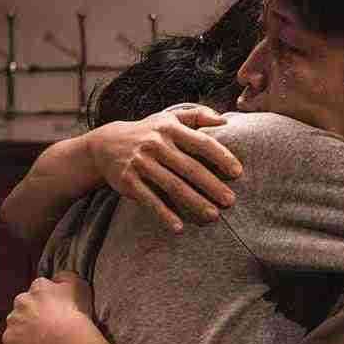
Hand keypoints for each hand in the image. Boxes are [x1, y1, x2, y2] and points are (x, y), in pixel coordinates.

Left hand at [2, 272, 93, 343]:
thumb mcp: (78, 285)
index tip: (55, 310)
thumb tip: (57, 278)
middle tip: (49, 325)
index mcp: (38, 286)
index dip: (47, 301)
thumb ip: (65, 277)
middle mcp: (22, 300)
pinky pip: (14, 341)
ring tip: (44, 339)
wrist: (66, 338)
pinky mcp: (9, 338)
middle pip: (25, 305)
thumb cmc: (74, 313)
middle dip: (33, 313)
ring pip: (17, 323)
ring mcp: (14, 319)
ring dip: (27, 329)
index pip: (39, 290)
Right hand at [89, 107, 243, 232]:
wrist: (105, 144)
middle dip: (212, 185)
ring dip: (194, 202)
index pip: (201, 142)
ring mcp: (141, 163)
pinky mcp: (128, 181)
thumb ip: (198, 115)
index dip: (221, 157)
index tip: (238, 173)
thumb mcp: (169, 118)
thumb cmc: (148, 132)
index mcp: (170, 129)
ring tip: (213, 215)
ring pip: (172, 186)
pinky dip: (164, 214)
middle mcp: (155, 144)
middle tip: (230, 201)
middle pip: (189, 168)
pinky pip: (149, 200)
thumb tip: (225, 120)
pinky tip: (179, 227)